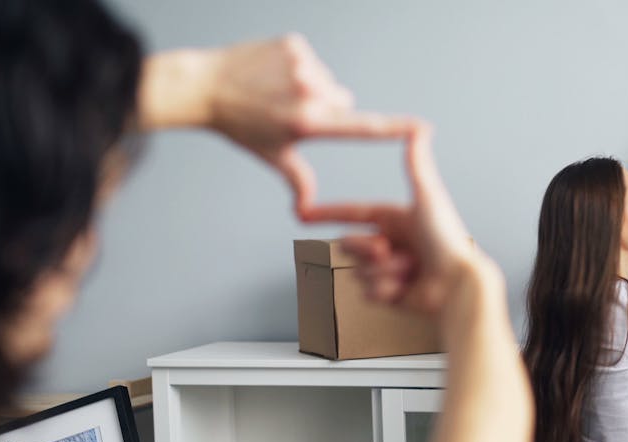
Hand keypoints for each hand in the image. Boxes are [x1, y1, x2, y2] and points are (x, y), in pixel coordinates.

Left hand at [202, 35, 419, 217]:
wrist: (204, 86)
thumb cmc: (239, 124)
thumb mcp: (272, 155)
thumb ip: (299, 181)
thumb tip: (306, 211)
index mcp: (308, 123)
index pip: (361, 128)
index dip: (395, 129)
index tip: (422, 128)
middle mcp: (309, 92)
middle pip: (343, 100)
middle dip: (327, 107)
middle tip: (290, 111)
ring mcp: (302, 64)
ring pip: (328, 80)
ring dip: (312, 86)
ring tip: (277, 91)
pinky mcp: (293, 44)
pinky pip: (311, 60)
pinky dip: (297, 66)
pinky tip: (272, 72)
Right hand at [326, 125, 478, 313]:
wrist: (458, 283)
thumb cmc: (448, 240)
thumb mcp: (428, 197)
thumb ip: (416, 165)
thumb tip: (419, 128)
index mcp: (395, 220)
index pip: (353, 213)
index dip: (327, 213)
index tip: (302, 214)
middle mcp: (391, 243)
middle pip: (350, 245)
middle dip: (365, 250)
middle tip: (386, 252)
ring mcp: (390, 270)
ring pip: (359, 272)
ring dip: (382, 272)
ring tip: (410, 270)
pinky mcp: (392, 295)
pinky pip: (368, 293)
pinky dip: (386, 291)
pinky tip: (406, 289)